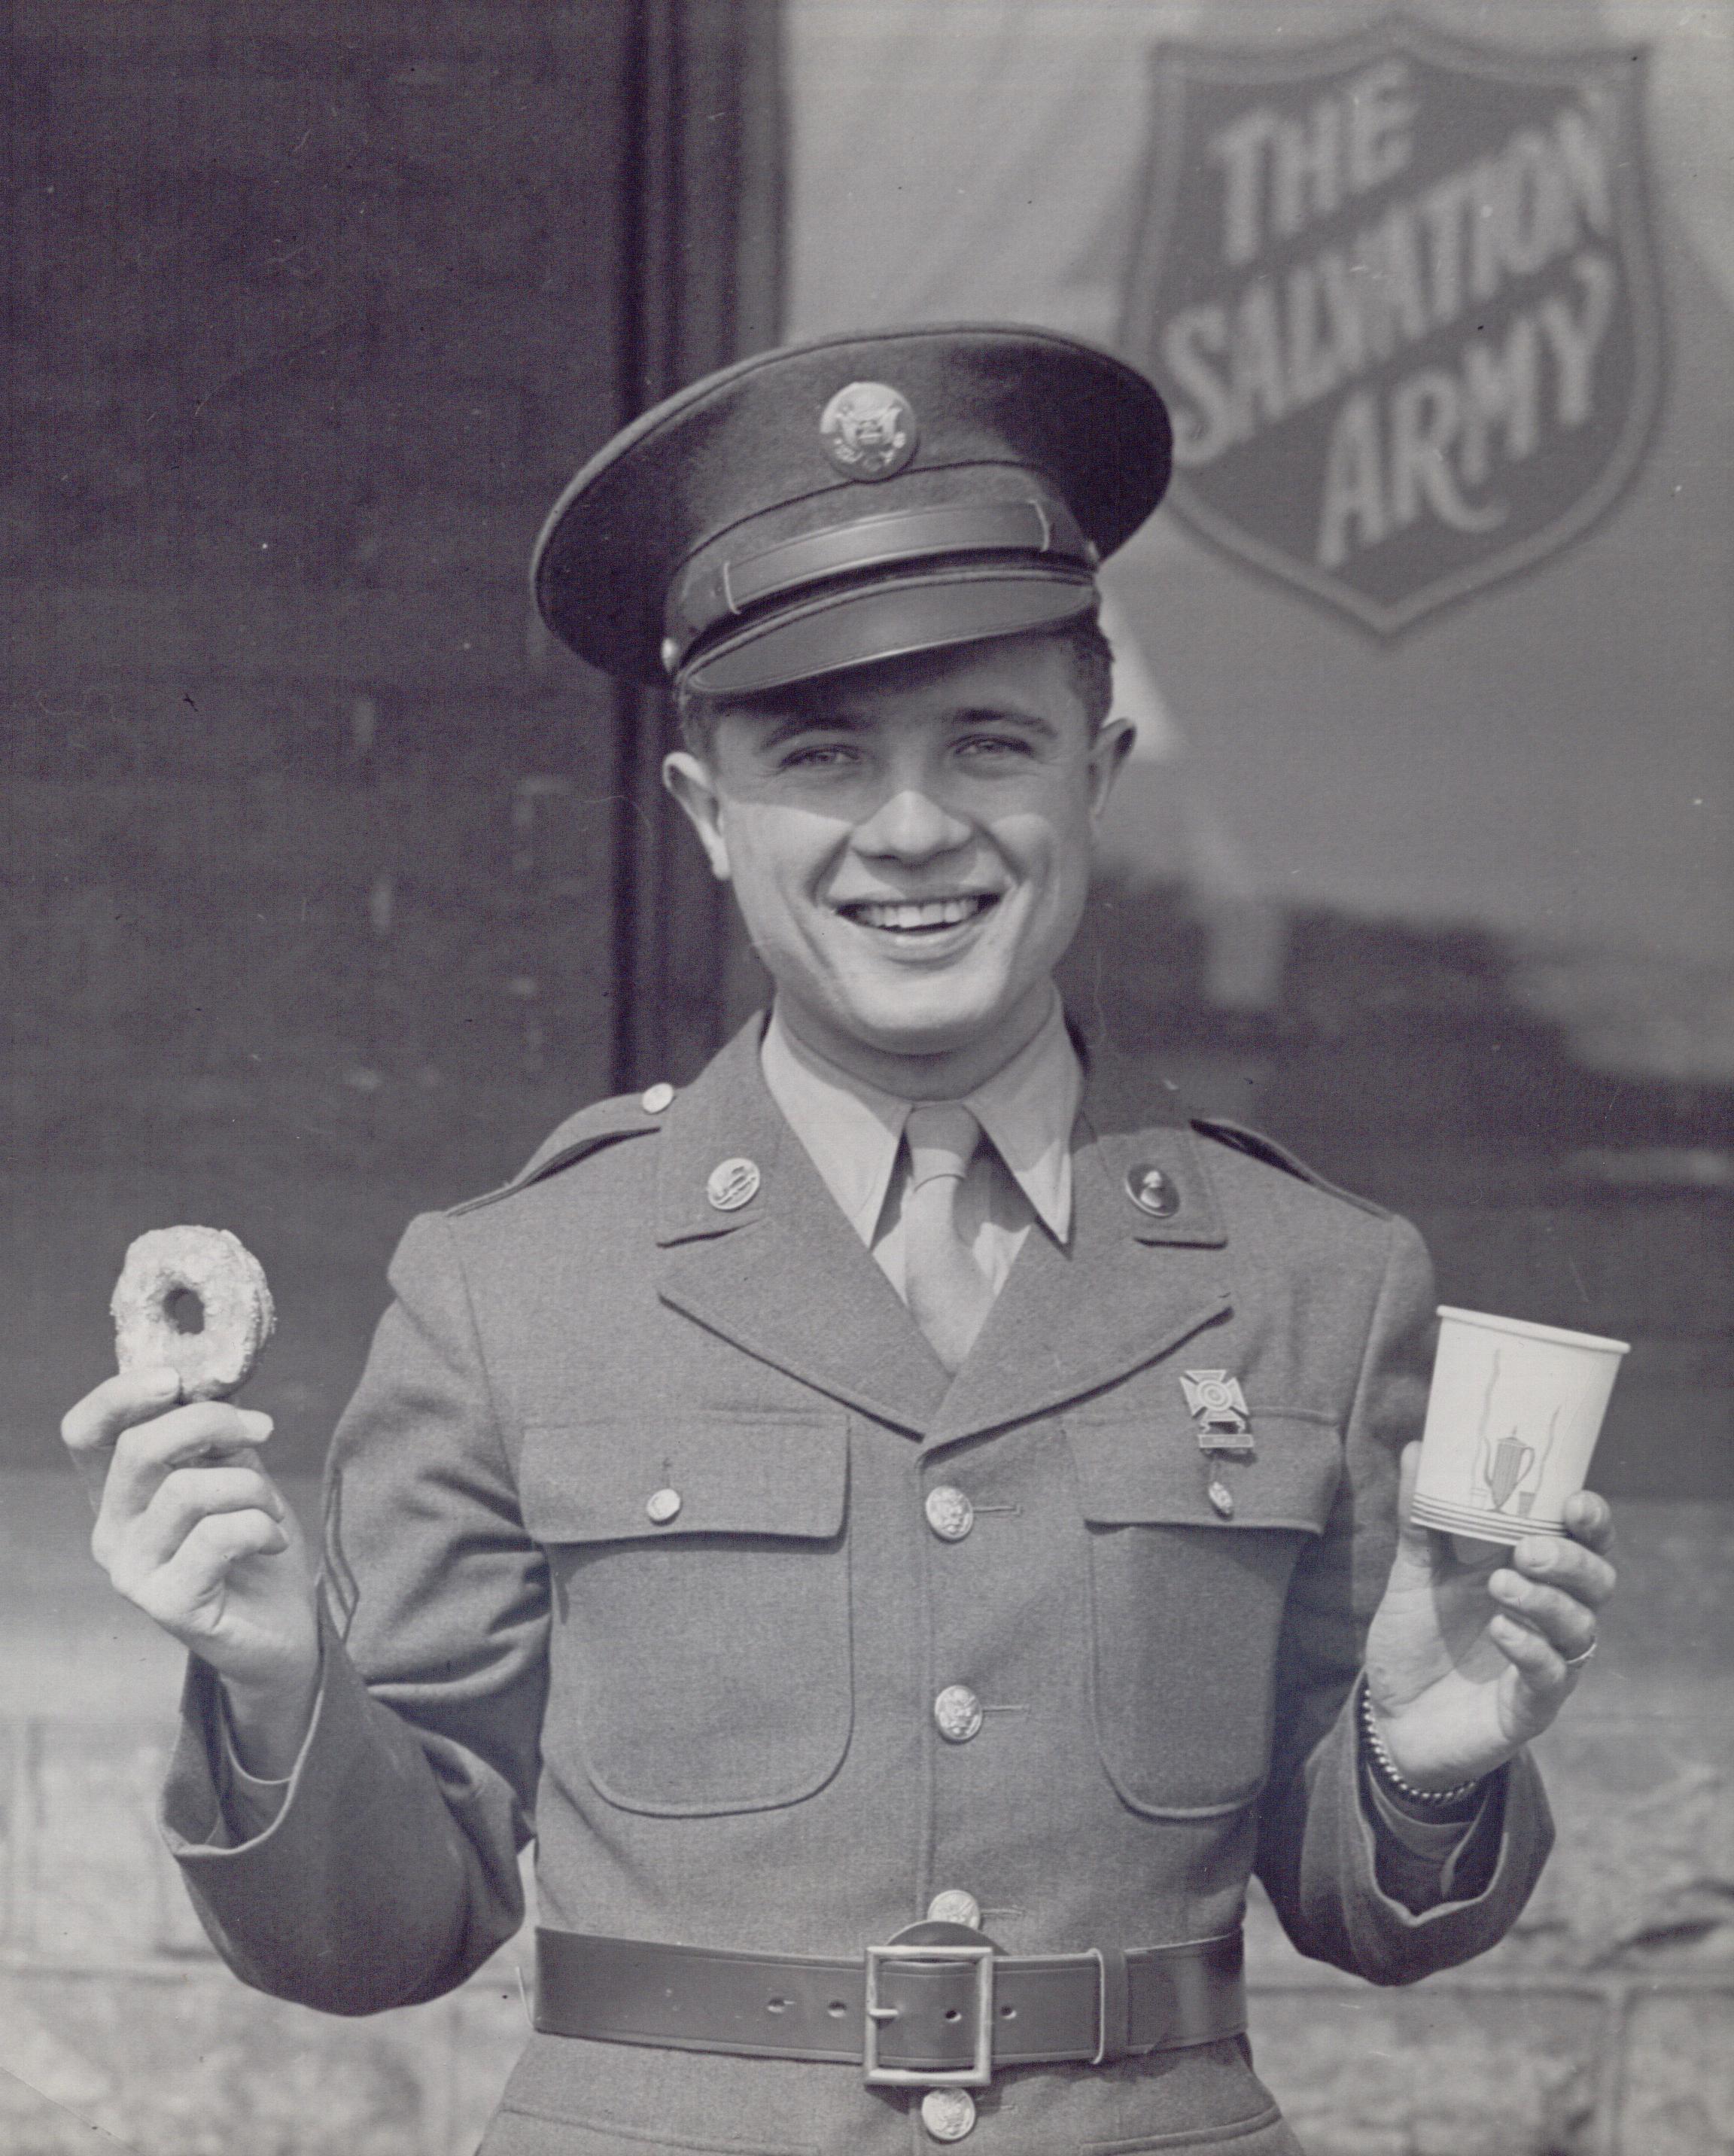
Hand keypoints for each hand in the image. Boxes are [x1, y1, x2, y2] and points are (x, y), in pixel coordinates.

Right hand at [63, 1368, 320, 1774]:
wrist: (284, 1628)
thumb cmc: (253, 1546)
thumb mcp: (233, 1474)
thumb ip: (211, 1435)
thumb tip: (205, 1381)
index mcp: (119, 1494)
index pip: (84, 1433)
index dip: (120, 1395)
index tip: (177, 1378)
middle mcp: (111, 1533)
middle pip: (139, 1448)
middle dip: (213, 1423)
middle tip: (263, 1429)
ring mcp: (132, 1573)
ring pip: (187, 1490)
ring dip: (251, 1487)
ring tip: (272, 1510)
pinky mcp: (167, 1605)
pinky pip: (218, 1537)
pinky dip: (261, 1526)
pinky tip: (273, 1542)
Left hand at [1362, 1442, 1615, 1789]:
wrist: (1390, 1717)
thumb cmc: (1416, 1638)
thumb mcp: (1412, 1575)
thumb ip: (1418, 1518)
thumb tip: (1417, 1449)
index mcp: (1530, 1574)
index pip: (1584, 1540)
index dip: (1592, 1519)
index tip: (1575, 1501)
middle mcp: (1550, 1616)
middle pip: (1598, 1581)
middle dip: (1572, 1560)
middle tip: (1529, 1549)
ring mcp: (1547, 1662)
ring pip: (1580, 1627)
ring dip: (1546, 1602)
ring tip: (1501, 1586)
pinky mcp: (1532, 1707)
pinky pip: (1552, 1676)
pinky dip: (1532, 1649)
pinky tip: (1501, 1631)